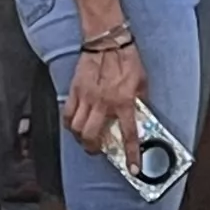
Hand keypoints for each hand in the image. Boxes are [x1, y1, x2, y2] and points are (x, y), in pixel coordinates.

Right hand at [62, 37, 145, 157]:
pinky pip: (67, 113)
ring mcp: (86, 98)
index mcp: (124, 102)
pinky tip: (74, 124)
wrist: (108, 41)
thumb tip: (140, 117)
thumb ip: (140, 102)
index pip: (128, 134)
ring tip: (86, 138)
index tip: (133, 168)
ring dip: (80, 137)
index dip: (131, 154)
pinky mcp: (75, 91)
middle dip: (93, 149)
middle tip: (97, 150)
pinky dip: (69, 123)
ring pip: (75, 128)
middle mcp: (103, 103)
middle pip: (91, 136)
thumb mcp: (142, 82)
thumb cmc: (127, 59)